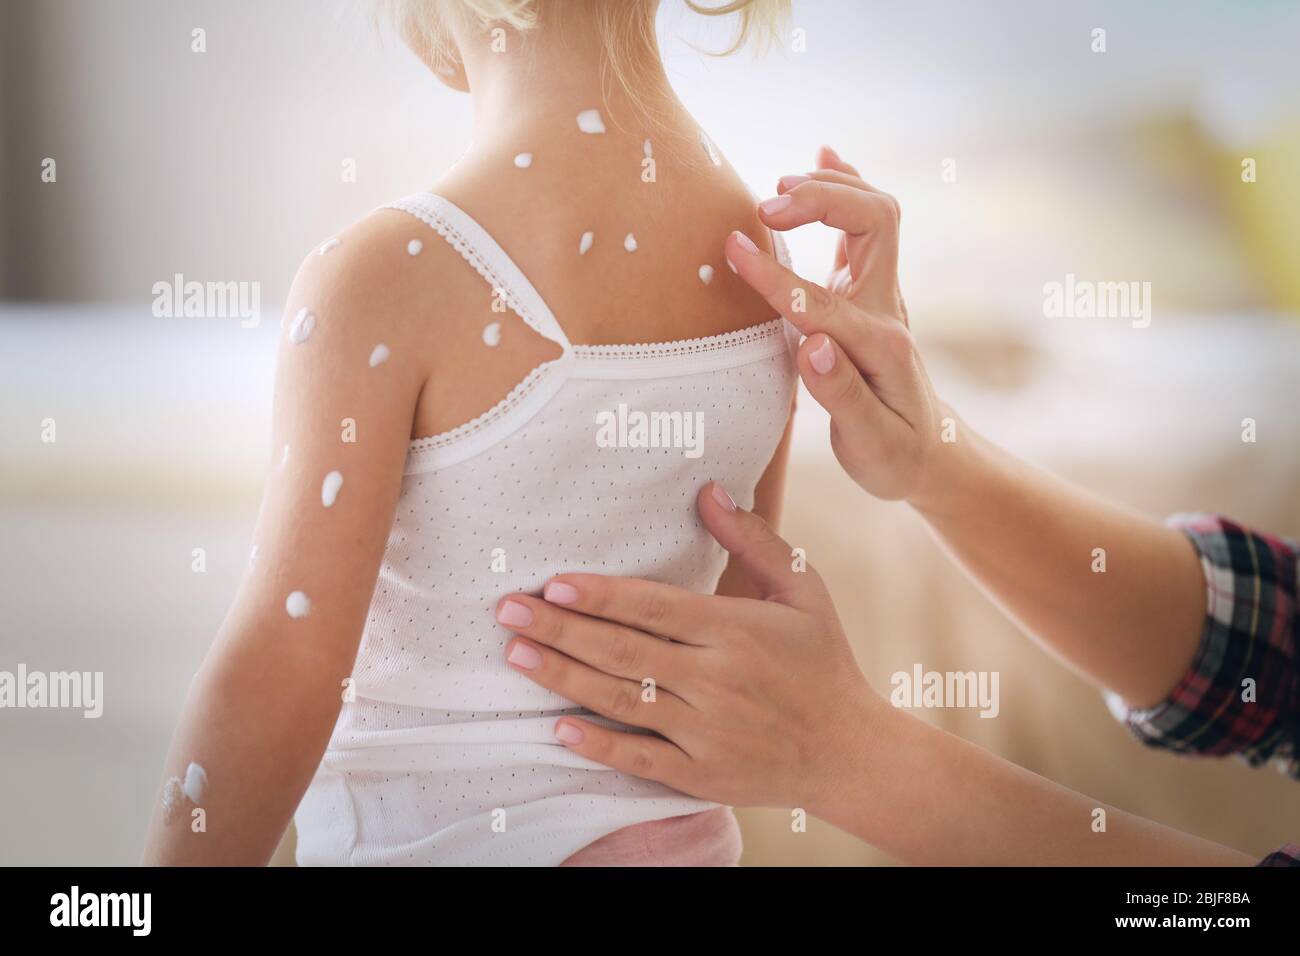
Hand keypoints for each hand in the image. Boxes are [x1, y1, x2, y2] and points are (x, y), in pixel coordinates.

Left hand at [495, 482, 882, 812]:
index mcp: (737, 630)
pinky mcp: (702, 775)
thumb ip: (753, 539)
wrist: (851, 752)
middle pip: (624, 652)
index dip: (600, 595)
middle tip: (507, 612)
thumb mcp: (803, 587)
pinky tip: (558, 730)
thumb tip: (708, 489)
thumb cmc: (823, 660)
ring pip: (623, 702)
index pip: (653, 607)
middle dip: (560, 630)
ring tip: (516, 657)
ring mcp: (708, 732)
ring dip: (563, 679)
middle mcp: (717, 680)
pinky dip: (600, 747)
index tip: (552, 582)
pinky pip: (642, 760)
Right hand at [725, 145, 949, 503]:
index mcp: (881, 345)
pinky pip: (863, 224)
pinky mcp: (870, 292)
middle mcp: (887, 308)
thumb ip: (840, 393)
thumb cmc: (894, 456)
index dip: (775, 273)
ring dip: (831, 186)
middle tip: (765, 205)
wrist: (930, 455)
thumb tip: (811, 345)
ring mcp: (882, 295)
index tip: (733, 247)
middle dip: (821, 199)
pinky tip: (825, 159)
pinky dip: (844, 187)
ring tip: (780, 186)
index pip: (821, 298)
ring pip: (873, 211)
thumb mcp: (870, 442)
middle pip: (875, 218)